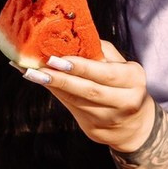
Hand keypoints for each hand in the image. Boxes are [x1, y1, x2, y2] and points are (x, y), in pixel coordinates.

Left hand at [23, 39, 153, 149]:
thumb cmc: (123, 85)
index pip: (106, 73)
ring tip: (33, 74)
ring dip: (54, 87)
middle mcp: (126, 101)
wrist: (133, 124)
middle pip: (90, 90)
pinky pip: (72, 109)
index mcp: (134, 79)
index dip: (81, 67)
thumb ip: (99, 52)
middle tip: (39, 68)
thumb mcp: (121, 66)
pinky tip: (43, 83)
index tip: (58, 59)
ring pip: (78, 101)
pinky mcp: (96, 130)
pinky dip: (57, 94)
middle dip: (63, 79)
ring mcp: (110, 118)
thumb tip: (68, 38)